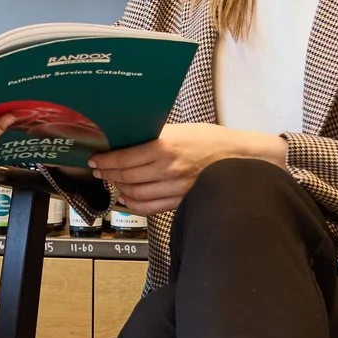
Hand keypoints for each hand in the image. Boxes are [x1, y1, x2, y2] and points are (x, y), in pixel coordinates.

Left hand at [88, 123, 284, 216]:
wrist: (241, 159)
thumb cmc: (214, 141)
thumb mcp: (182, 130)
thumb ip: (157, 136)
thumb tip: (131, 138)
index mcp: (167, 147)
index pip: (125, 159)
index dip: (105, 161)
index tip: (96, 160)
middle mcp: (168, 169)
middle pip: (126, 177)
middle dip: (107, 174)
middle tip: (99, 170)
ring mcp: (174, 188)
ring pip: (135, 194)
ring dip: (119, 189)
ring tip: (112, 182)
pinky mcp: (180, 200)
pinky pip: (150, 207)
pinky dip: (134, 205)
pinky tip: (127, 198)